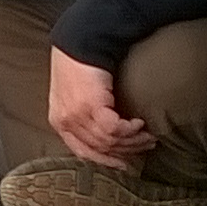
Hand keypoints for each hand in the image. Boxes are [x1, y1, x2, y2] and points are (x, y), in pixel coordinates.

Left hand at [46, 49, 154, 169]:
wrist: (81, 41)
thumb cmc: (80, 64)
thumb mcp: (73, 95)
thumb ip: (83, 116)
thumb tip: (106, 134)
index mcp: (59, 121)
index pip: (82, 152)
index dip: (105, 161)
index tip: (123, 164)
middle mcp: (65, 122)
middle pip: (99, 149)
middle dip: (125, 151)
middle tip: (144, 147)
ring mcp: (76, 115)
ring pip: (108, 140)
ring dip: (132, 140)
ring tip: (147, 136)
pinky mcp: (90, 105)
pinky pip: (114, 128)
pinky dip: (129, 129)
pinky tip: (139, 123)